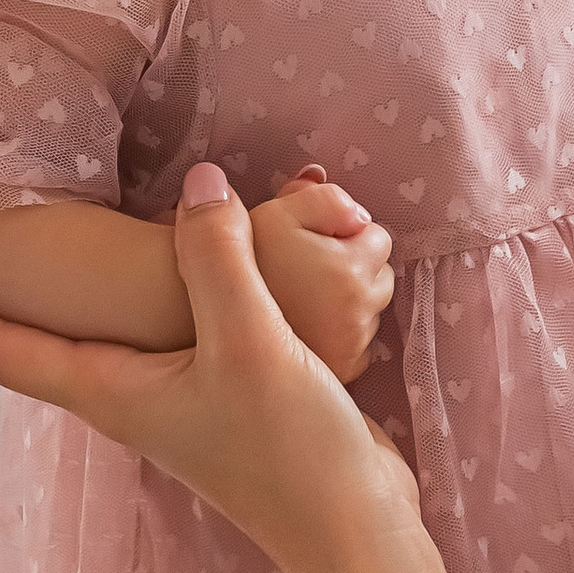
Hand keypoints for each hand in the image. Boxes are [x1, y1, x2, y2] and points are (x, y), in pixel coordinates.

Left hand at [0, 169, 449, 572]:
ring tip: (44, 222)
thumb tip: (199, 182)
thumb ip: (218, 260)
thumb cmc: (291, 454)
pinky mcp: (212, 386)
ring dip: (64, 280)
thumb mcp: (253, 346)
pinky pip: (157, 321)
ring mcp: (164, 392)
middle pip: (24, 335)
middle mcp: (120, 393)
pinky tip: (176, 251)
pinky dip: (149, 281)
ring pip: (92, 325)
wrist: (352, 531)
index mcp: (104, 391)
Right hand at [252, 166, 392, 378]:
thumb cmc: (233, 268)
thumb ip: (321, 197)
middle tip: (304, 267)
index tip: (310, 240)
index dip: (343, 231)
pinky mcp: (342, 376)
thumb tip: (356, 209)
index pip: (377, 236)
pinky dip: (338, 338)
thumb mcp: (273, 214)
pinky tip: (301, 330)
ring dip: (347, 303)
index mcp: (350, 271)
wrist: (194, 331)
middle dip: (352, 266)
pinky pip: (357, 348)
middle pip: (379, 275)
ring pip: (369, 312)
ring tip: (298, 298)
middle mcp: (359, 316)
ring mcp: (351, 350)